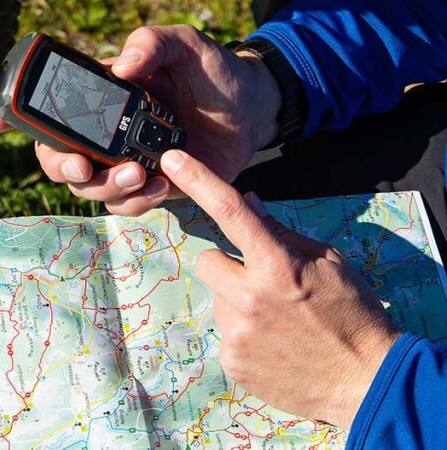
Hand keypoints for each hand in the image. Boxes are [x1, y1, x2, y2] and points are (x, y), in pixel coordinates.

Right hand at [0, 25, 281, 214]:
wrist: (253, 109)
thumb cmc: (213, 70)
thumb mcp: (185, 45)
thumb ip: (152, 42)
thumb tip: (121, 66)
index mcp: (99, 96)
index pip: (46, 107)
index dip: (11, 116)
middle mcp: (102, 131)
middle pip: (56, 159)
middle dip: (62, 167)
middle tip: (85, 167)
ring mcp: (123, 161)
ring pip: (88, 189)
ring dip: (107, 188)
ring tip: (140, 175)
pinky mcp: (150, 185)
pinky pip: (125, 205)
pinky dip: (137, 201)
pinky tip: (160, 185)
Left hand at [161, 149, 400, 427]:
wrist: (368, 381)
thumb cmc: (352, 313)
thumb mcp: (328, 262)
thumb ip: (280, 232)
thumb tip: (247, 201)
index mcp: (276, 266)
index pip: (230, 212)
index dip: (198, 180)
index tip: (172, 159)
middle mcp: (249, 298)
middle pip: (208, 261)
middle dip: (229, 267)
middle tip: (264, 284)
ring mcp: (237, 333)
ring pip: (217, 299)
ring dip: (238, 303)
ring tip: (277, 320)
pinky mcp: (231, 361)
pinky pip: (224, 332)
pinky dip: (243, 334)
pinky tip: (274, 344)